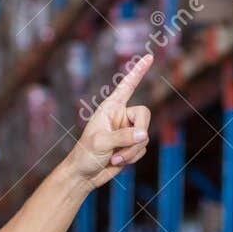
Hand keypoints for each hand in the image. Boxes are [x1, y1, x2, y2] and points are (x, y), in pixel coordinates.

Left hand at [67, 53, 153, 188]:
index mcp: (110, 108)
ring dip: (131, 152)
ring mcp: (127, 131)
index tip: (149, 57)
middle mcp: (121, 116)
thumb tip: (144, 134)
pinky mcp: (131, 146)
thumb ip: (123, 137)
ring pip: (144, 137)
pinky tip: (117, 162)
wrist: (83, 175)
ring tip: (114, 159)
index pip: (127, 86)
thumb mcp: (101, 143)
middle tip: (125, 147)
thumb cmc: (86, 154)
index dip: (138, 72)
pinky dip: (132, 158)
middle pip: (144, 116)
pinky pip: (142, 149)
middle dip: (138, 134)